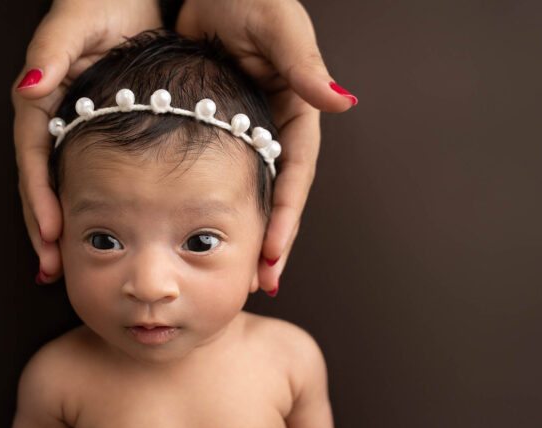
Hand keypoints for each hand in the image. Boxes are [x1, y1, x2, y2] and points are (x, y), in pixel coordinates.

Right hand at [13, 0, 160, 282]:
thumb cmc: (105, 2)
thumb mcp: (77, 22)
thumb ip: (52, 53)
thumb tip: (31, 88)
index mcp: (41, 98)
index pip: (33, 158)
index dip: (40, 198)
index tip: (50, 235)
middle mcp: (49, 117)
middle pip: (39, 182)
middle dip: (42, 228)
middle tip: (50, 269)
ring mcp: (69, 127)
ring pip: (58, 186)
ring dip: (56, 227)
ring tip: (60, 266)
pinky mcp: (91, 131)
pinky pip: (82, 177)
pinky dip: (84, 207)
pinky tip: (92, 233)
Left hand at [177, 0, 357, 294]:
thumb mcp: (279, 30)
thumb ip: (305, 67)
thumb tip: (343, 102)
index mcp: (295, 113)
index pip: (294, 178)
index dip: (285, 220)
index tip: (273, 259)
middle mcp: (273, 129)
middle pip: (275, 196)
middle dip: (270, 241)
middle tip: (258, 284)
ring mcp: (244, 132)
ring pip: (247, 192)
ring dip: (244, 231)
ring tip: (235, 273)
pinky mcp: (215, 128)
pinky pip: (215, 175)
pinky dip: (212, 204)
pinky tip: (198, 229)